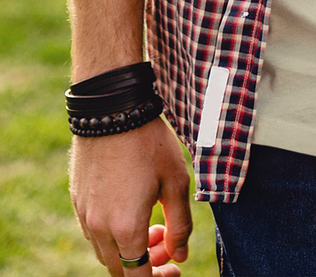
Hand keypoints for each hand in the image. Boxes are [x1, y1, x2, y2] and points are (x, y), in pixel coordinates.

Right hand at [70, 119, 192, 275]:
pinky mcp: (77, 203)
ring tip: (155, 222)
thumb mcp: (176, 181)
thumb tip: (180, 255)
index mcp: (125, 227)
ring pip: (106, 252)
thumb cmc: (150, 144)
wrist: (113, 112)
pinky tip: (133, 209)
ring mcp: (83, 216)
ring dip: (130, 248)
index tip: (174, 269)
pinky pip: (94, 234)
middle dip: (147, 263)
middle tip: (169, 241)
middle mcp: (98, 229)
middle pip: (120, 268)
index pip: (136, 276)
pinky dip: (115, 234)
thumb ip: (180, 224)